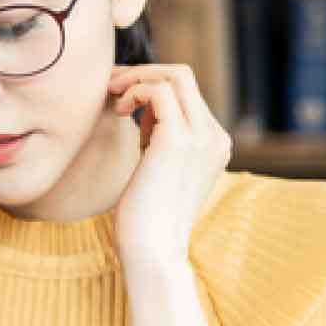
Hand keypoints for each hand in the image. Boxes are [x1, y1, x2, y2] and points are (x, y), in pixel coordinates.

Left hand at [107, 64, 230, 265]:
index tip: (120, 95)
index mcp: (213, 143)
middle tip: (110, 86)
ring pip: (174, 76)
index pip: (187, 93)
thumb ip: (159, 137)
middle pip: (183, 76)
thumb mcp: (158, 168)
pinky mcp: (178, 139)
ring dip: (135, 78)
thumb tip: (142, 106)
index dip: (150, 85)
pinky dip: (133, 91)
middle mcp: (214, 136)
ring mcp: (201, 136)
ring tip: (111, 98)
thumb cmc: (145, 218)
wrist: (152, 252)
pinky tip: (117, 112)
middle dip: (142, 73)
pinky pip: (158, 90)